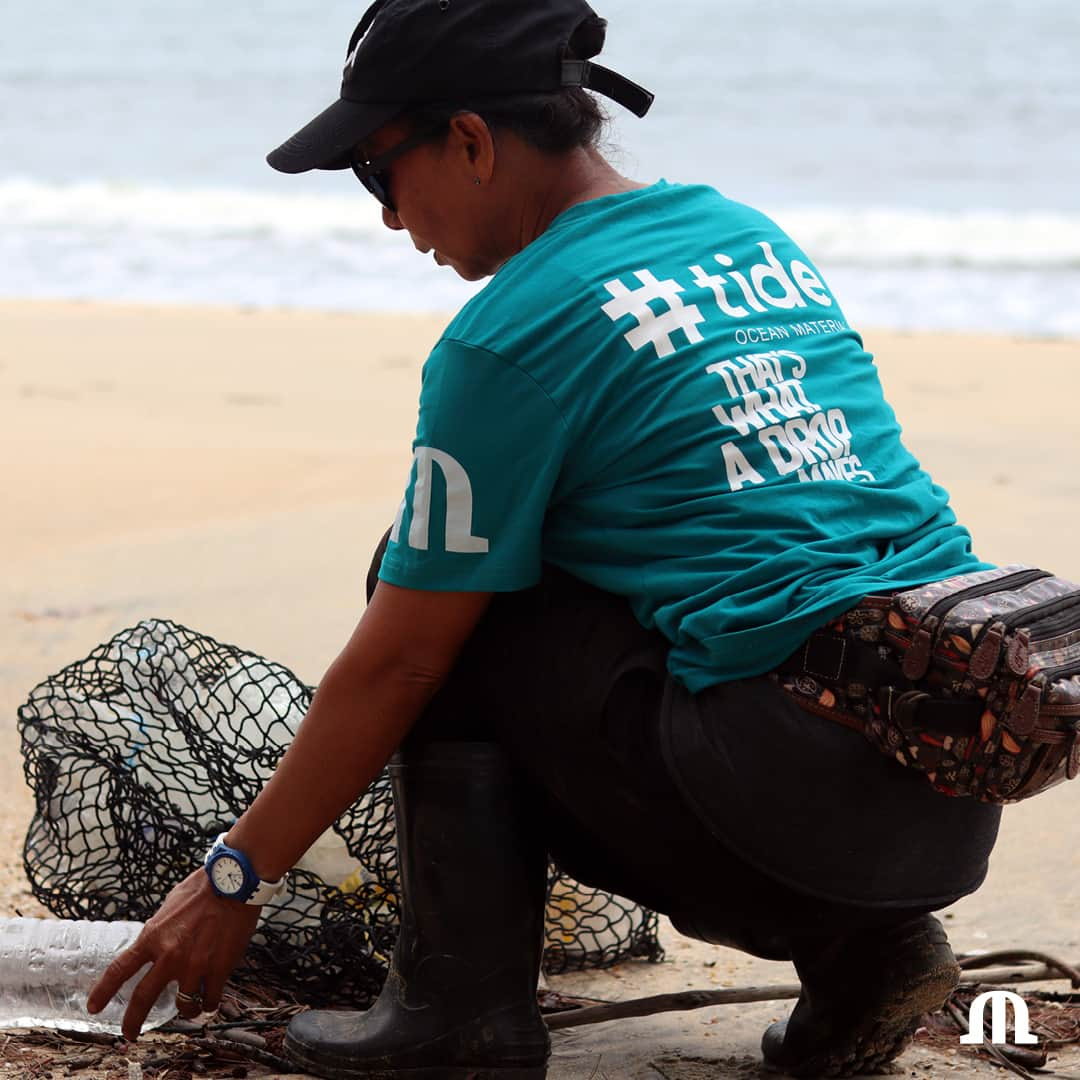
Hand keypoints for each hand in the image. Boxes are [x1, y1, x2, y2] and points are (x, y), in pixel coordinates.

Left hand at [87, 868, 261, 1040]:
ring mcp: (195, 965)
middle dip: (133, 1021)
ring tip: (191, 1007)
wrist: (234, 884)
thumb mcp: (170, 907)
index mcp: (153, 937)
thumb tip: (157, 942)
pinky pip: (210, 999)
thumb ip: (160, 930)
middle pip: (143, 998)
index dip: (103, 991)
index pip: (119, 969)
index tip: (94, 1007)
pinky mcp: (219, 969)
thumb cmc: (204, 889)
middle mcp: (170, 956)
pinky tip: (210, 999)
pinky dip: (209, 1003)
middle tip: (130, 1033)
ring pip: (183, 1005)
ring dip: (186, 1009)